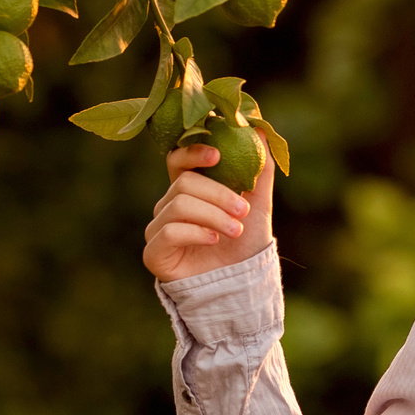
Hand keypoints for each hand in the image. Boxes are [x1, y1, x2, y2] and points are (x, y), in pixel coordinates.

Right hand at [143, 138, 272, 281]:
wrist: (241, 284)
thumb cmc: (245, 244)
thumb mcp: (258, 204)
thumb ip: (259, 170)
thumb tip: (260, 130)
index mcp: (187, 190)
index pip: (177, 160)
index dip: (192, 152)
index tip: (217, 155)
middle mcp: (168, 206)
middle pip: (183, 183)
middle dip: (218, 194)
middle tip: (242, 209)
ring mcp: (157, 230)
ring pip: (179, 205)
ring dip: (214, 215)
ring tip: (235, 229)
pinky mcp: (154, 253)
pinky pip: (170, 231)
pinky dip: (197, 232)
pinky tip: (214, 240)